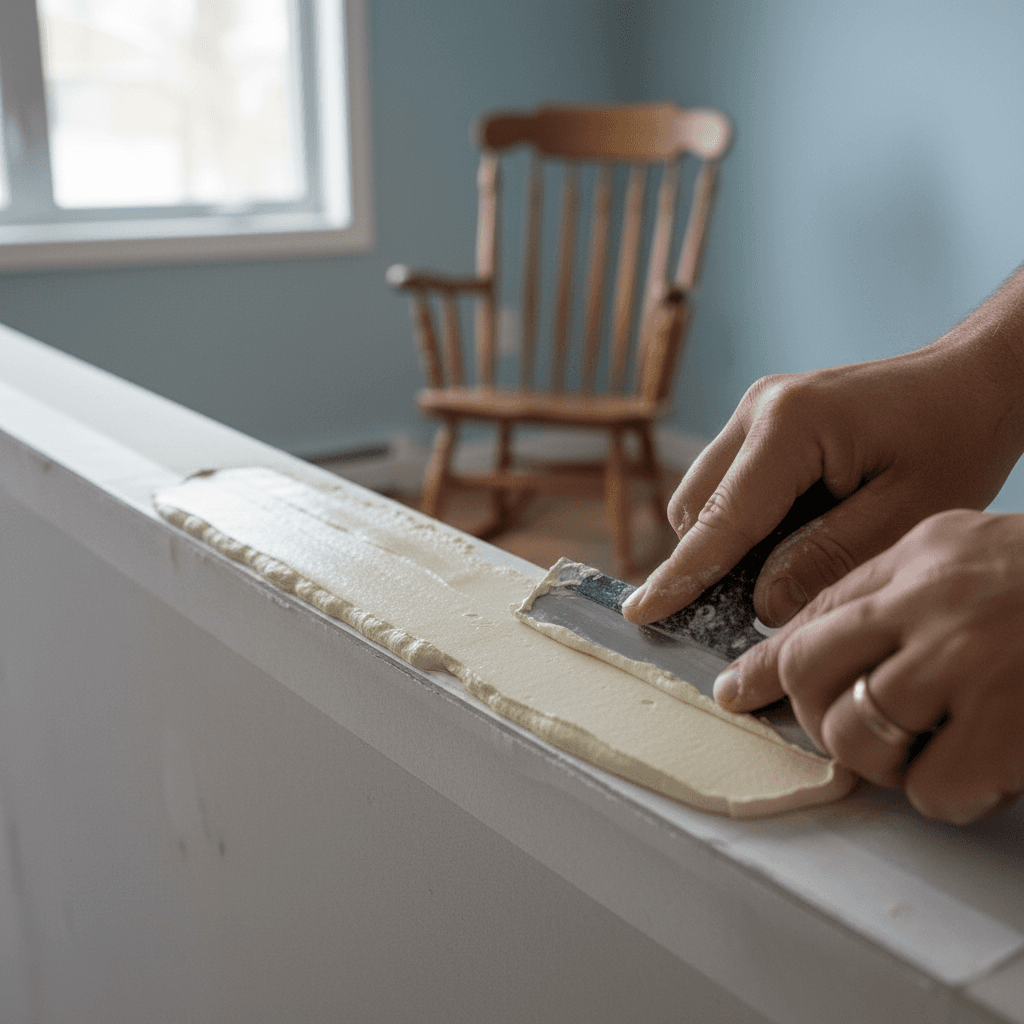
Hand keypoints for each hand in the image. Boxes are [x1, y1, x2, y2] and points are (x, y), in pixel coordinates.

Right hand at [622, 331, 1023, 625]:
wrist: (973, 381)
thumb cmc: (953, 439)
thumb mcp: (907, 514)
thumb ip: (826, 561)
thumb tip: (761, 604)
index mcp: (791, 425)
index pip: (722, 518)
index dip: (682, 574)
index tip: (641, 612)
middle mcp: (758, 410)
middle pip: (698, 508)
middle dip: (711, 563)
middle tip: (751, 614)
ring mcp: (756, 411)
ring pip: (706, 497)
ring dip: (731, 543)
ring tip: (796, 563)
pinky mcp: (762, 421)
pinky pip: (729, 484)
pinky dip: (747, 522)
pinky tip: (799, 534)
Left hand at [714, 510, 1023, 823]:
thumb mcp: (974, 551)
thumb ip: (899, 587)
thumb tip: (821, 642)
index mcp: (922, 555)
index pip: (812, 612)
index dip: (767, 663)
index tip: (738, 692)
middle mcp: (931, 601)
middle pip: (812, 675)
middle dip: (810, 717)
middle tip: (842, 734)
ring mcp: (967, 662)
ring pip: (858, 736)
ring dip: (880, 760)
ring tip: (928, 747)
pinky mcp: (1004, 725)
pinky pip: (930, 787)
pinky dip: (943, 792)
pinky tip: (979, 768)